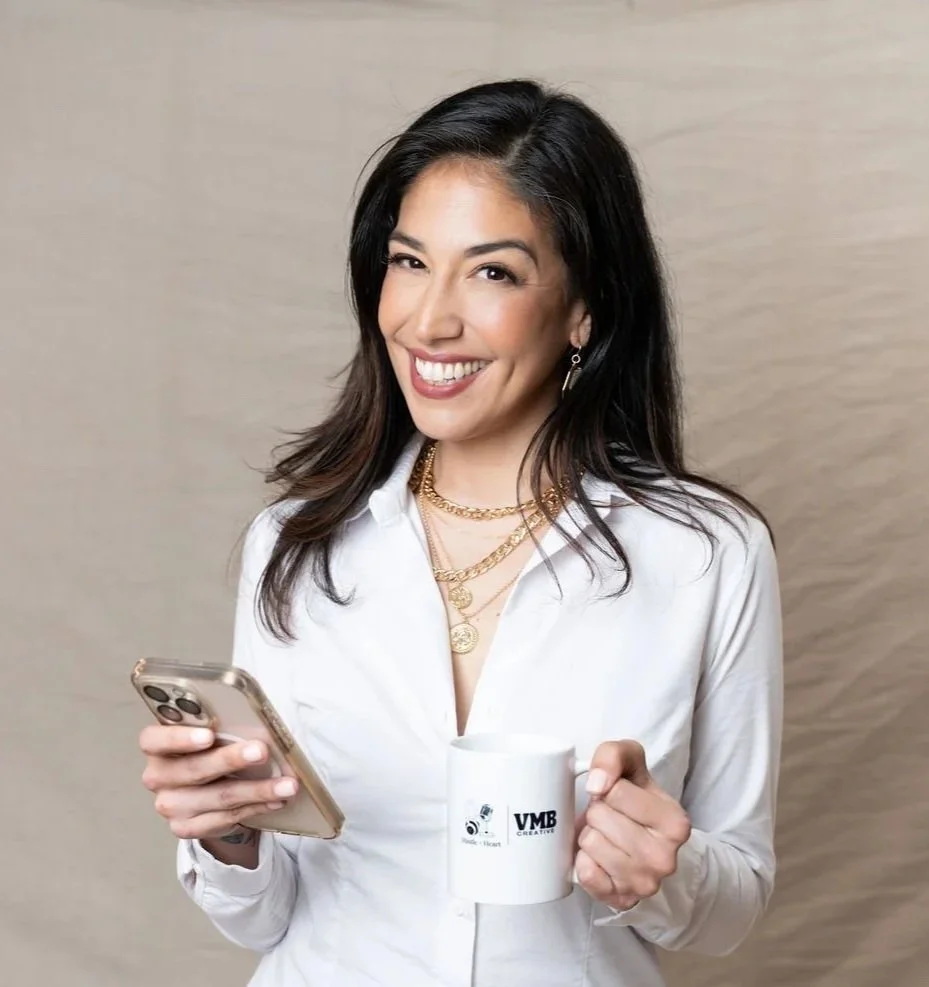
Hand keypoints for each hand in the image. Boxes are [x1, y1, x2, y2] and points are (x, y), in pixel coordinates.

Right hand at [139, 725, 296, 840]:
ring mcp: (169, 805)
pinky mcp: (185, 828)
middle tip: (262, 751)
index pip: (154, 739)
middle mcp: (158, 776)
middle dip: (232, 759)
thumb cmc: (209, 749)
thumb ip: (219, 727)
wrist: (205, 789)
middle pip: (194, 769)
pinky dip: (256, 807)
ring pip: (218, 797)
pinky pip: (226, 818)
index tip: (209, 735)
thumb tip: (255, 723)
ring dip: (257, 790)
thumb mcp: (209, 732)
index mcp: (157, 745)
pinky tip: (276, 801)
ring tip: (287, 784)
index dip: (180, 737)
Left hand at [575, 740, 690, 910]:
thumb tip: (597, 783)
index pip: (615, 791)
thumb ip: (614, 754)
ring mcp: (644, 884)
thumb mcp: (630, 763)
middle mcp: (665, 859)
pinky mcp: (621, 900)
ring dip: (591, 835)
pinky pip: (585, 873)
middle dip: (598, 813)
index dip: (608, 789)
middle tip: (612, 819)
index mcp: (675, 823)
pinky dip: (584, 861)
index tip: (618, 797)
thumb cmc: (634, 799)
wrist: (644, 843)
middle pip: (599, 817)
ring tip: (607, 837)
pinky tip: (600, 858)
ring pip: (590, 843)